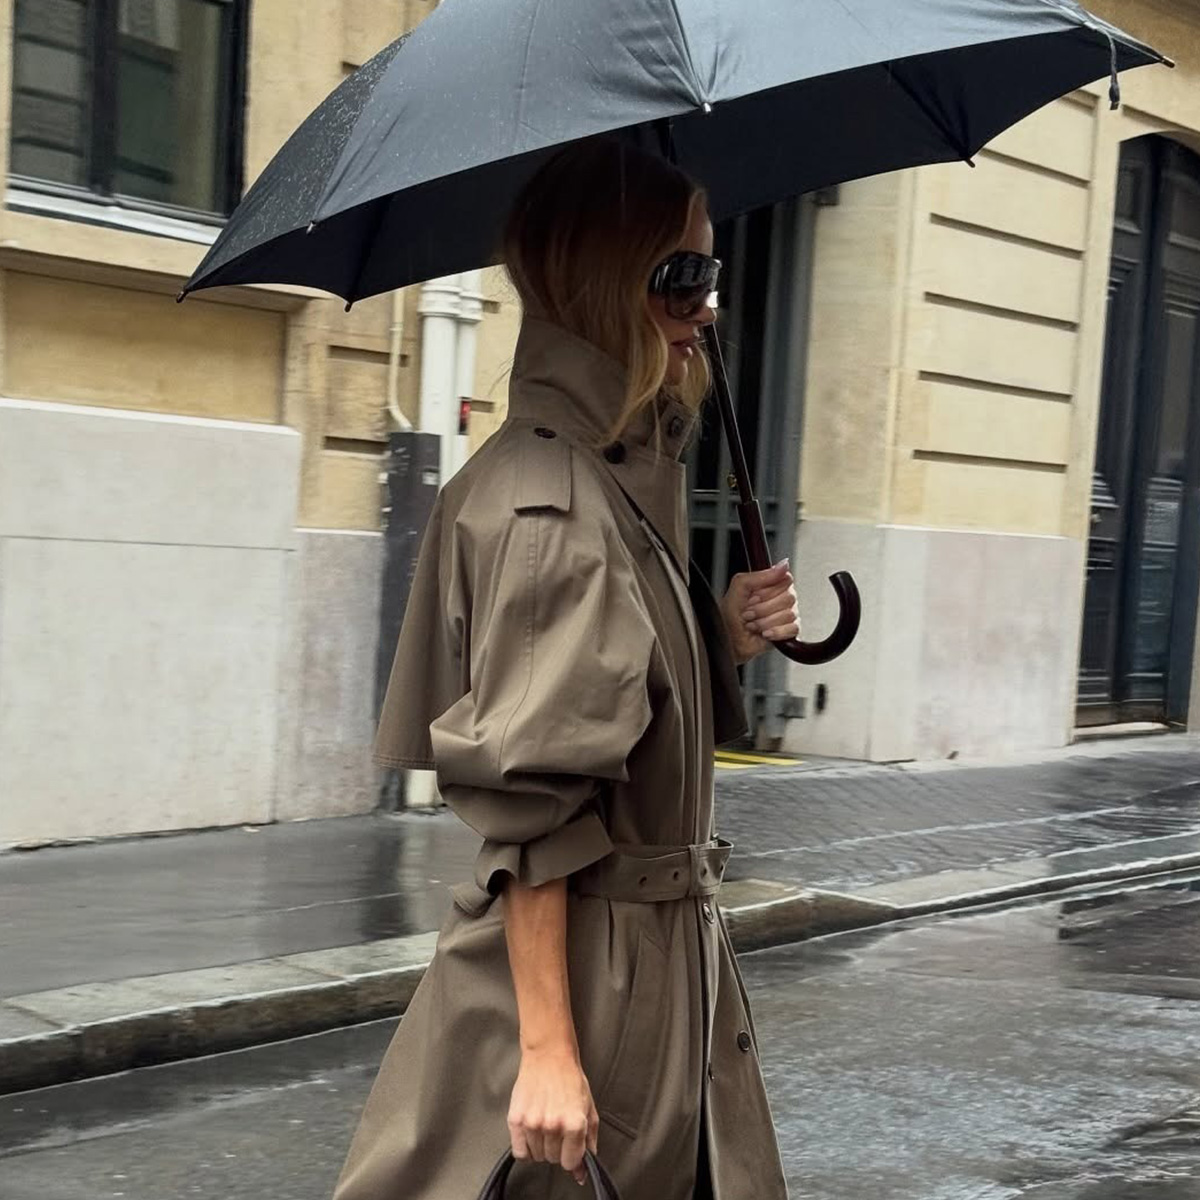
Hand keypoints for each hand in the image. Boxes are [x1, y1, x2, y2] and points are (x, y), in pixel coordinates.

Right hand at [508, 1045, 598, 1185]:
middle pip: (553, 1159)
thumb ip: (589, 1142)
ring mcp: (533, 1123)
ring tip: (544, 1124)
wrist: (549, 1055)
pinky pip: (520, 1152)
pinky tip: (531, 1133)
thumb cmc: (570, 1078)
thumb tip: (582, 1172)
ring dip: (541, 1146)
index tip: (569, 1146)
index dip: (571, 1156)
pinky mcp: (516, 1119)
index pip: (570, 1162)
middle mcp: (553, 1125)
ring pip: (537, 1156)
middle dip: (557, 1148)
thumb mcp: (589, 1108)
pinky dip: (525, 1148)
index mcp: (574, 1123)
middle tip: (557, 1129)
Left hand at [721, 560, 799, 663]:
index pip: (786, 579)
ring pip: (789, 614)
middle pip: (789, 597)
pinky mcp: (789, 631)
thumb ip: (760, 575)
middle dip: (763, 608)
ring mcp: (787, 615)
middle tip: (750, 612)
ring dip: (765, 621)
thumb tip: (784, 565)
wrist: (728, 641)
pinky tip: (764, 633)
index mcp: (770, 585)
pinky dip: (775, 632)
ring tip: (753, 624)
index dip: (769, 590)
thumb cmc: (729, 616)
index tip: (753, 597)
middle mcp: (781, 598)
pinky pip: (793, 628)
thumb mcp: (739, 587)